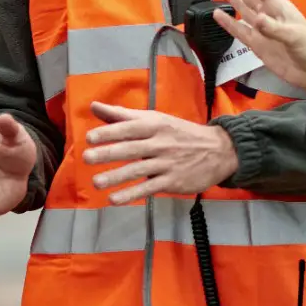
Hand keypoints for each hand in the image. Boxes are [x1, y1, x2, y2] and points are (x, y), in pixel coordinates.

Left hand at [83, 104, 238, 202]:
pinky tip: (114, 199)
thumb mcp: (155, 119)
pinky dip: (132, 194)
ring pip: (138, 170)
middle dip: (108, 153)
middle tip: (86, 158)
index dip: (109, 132)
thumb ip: (123, 115)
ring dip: (116, 177)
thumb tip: (94, 106)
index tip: (90, 138)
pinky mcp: (173, 181)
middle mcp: (160, 143)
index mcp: (155, 125)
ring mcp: (167, 163)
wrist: (218, 150)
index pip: (129, 127)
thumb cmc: (180, 133)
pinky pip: (149, 188)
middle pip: (131, 148)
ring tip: (96, 182)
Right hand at [213, 0, 305, 105]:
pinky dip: (228, 23)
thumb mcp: (296, 37)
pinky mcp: (258, 45)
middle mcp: (270, 15)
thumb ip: (275, 29)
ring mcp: (262, 30)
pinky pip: (240, 31)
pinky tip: (219, 15)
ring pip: (244, 8)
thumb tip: (258, 20)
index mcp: (281, 8)